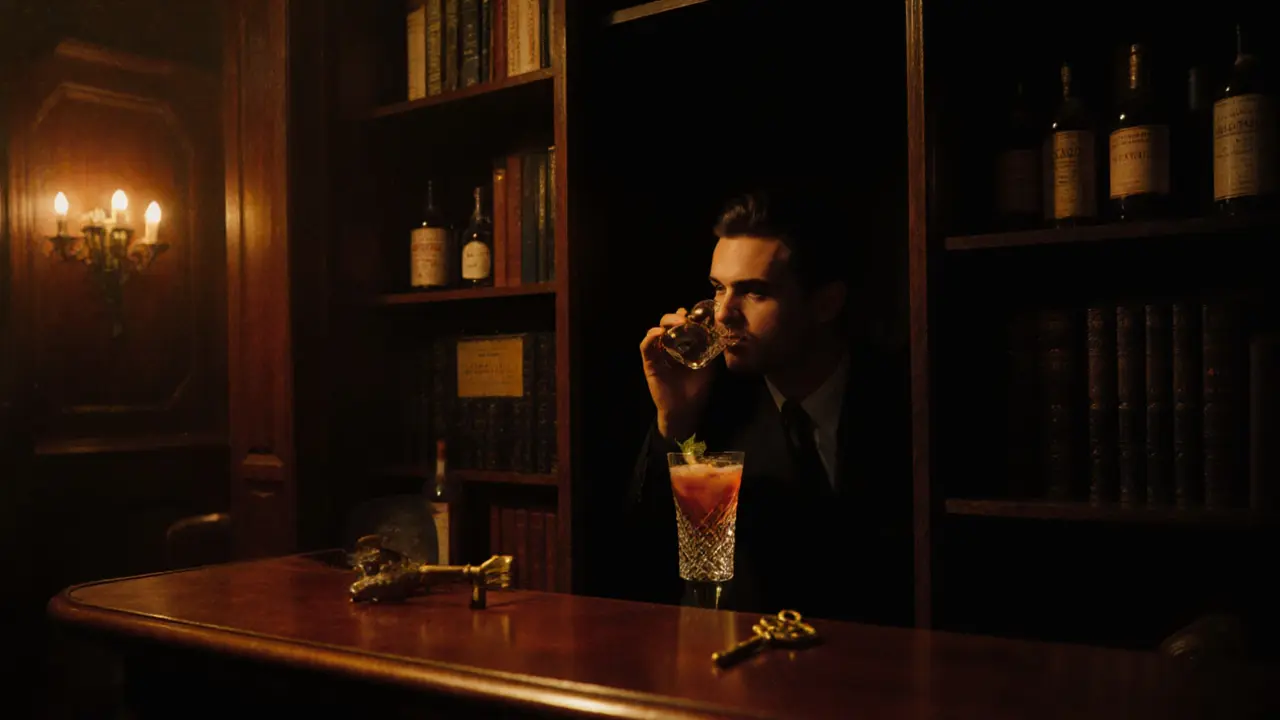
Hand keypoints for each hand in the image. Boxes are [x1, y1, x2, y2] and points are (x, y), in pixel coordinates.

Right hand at [639, 308, 715, 440]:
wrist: (686, 408)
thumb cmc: (698, 388)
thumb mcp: (709, 365)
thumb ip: (712, 349)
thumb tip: (721, 331)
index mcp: (683, 345)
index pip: (682, 324)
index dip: (688, 316)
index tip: (697, 314)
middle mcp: (669, 346)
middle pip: (667, 324)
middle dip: (675, 318)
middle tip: (686, 319)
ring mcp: (658, 354)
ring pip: (655, 331)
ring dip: (664, 324)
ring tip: (676, 324)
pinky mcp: (649, 363)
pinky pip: (645, 347)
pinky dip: (650, 337)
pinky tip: (658, 334)